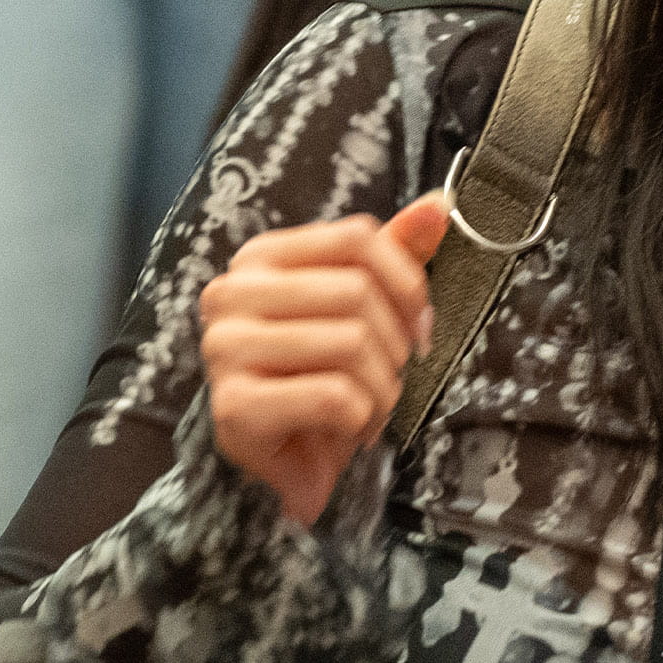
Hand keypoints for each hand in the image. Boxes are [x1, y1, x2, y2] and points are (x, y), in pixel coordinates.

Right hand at [201, 195, 452, 524]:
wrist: (288, 457)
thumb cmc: (321, 374)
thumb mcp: (358, 306)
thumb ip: (394, 252)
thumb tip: (438, 205)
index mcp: (261, 257)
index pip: (357, 238)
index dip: (407, 283)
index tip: (418, 326)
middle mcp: (231, 293)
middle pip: (356, 291)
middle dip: (394, 345)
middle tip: (387, 377)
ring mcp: (225, 348)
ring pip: (350, 344)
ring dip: (382, 389)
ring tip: (369, 407)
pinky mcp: (233, 406)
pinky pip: (334, 396)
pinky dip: (361, 418)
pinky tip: (348, 428)